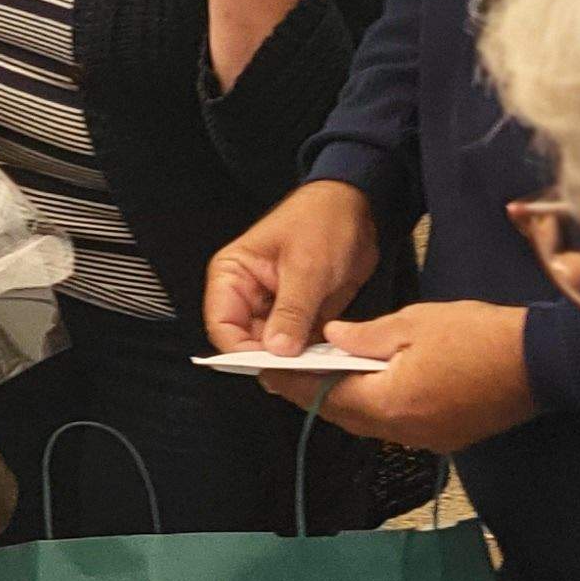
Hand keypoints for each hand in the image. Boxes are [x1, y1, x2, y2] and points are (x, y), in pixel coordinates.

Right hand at [205, 179, 379, 356]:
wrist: (357, 208)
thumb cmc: (322, 220)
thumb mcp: (307, 267)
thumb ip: (291, 311)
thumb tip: (277, 350)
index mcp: (233, 276)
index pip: (223, 325)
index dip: (242, 350)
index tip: (272, 365)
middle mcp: (248, 296)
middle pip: (247, 343)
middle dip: (273, 360)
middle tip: (300, 372)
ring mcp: (275, 309)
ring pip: (275, 350)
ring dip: (296, 362)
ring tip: (318, 366)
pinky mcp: (301, 318)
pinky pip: (300, 347)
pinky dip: (313, 356)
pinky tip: (329, 359)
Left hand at [267, 302, 535, 452]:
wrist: (543, 363)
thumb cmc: (481, 336)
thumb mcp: (415, 323)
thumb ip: (366, 336)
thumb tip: (332, 339)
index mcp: (391, 402)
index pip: (326, 396)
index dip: (292, 383)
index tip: (264, 372)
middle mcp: (405, 430)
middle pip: (344, 415)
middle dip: (312, 394)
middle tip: (283, 374)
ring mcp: (428, 439)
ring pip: (369, 423)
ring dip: (344, 401)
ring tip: (321, 376)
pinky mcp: (447, 437)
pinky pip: (396, 425)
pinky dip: (376, 406)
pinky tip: (369, 384)